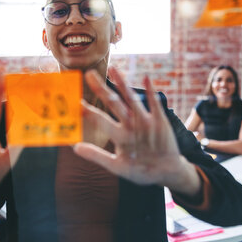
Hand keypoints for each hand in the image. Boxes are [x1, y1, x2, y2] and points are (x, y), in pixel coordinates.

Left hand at [73, 67, 200, 195]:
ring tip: (113, 69)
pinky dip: (151, 92)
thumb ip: (97, 156)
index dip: (89, 110)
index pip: (100, 119)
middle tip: (88, 74)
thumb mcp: (118, 167)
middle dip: (101, 89)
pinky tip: (145, 79)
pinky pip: (154, 104)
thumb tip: (75, 148)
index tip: (75, 101)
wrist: (166, 172)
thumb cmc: (141, 170)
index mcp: (119, 135)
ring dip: (123, 84)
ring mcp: (144, 121)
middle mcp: (129, 124)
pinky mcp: (159, 121)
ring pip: (131, 99)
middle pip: (113, 103)